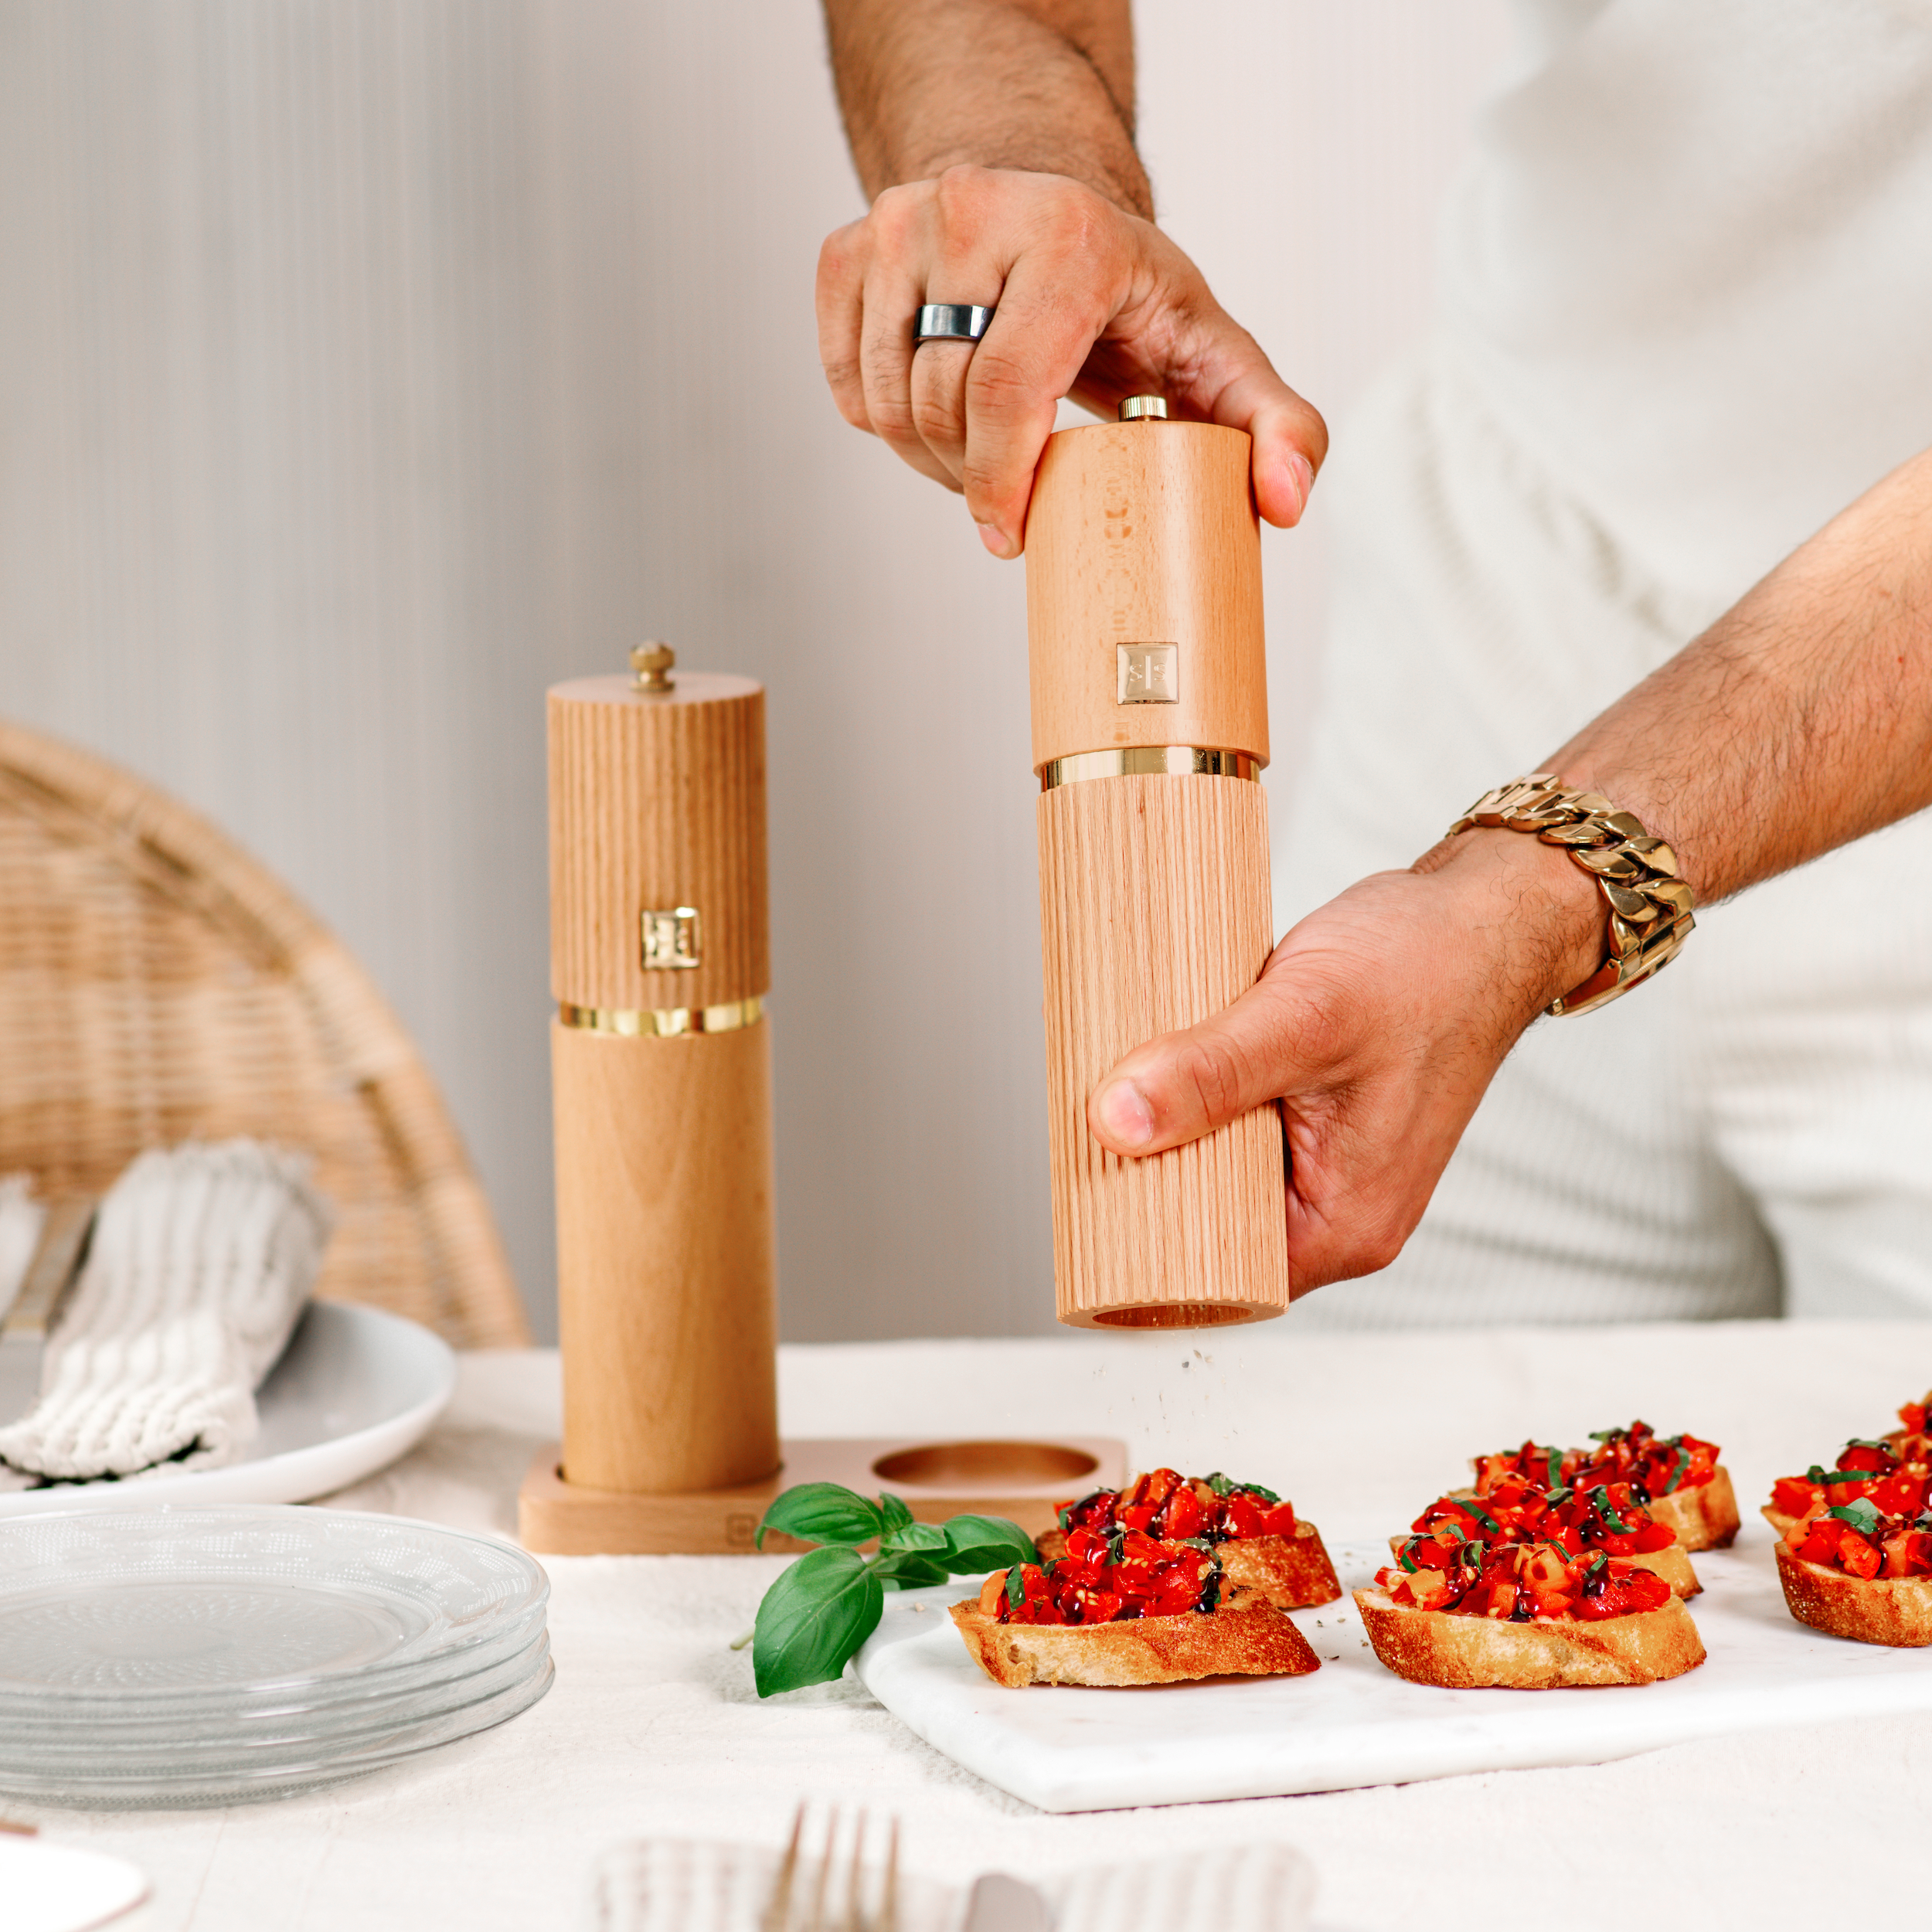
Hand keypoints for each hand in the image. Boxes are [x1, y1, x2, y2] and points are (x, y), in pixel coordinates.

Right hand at [816, 165, 1327, 556]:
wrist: (1047, 204)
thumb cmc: (1130, 293)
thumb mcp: (1220, 354)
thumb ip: (1280, 430)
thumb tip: (1282, 505)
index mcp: (1067, 237)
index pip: (1009, 390)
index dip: (1003, 484)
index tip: (1009, 536)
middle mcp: (972, 211)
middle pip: (941, 404)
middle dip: (970, 480)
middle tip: (1006, 500)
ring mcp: (897, 224)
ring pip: (885, 401)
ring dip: (926, 459)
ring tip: (977, 461)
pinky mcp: (847, 249)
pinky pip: (848, 383)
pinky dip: (879, 423)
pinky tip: (932, 417)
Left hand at [1085, 832, 1604, 1294]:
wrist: (1487, 915)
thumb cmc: (1429, 967)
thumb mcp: (1304, 1016)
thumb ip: (1209, 1072)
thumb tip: (1116, 1122)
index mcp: (1346, 1226)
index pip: (1215, 1280)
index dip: (1144, 1244)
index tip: (1088, 1192)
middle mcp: (1344, 1212)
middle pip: (1210, 1230)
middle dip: (1151, 1180)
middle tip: (1096, 1120)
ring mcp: (1334, 1169)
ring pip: (1221, 1176)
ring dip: (1178, 1133)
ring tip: (1132, 1083)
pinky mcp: (1322, 1123)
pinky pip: (1242, 1135)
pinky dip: (1206, 1103)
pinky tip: (1177, 1062)